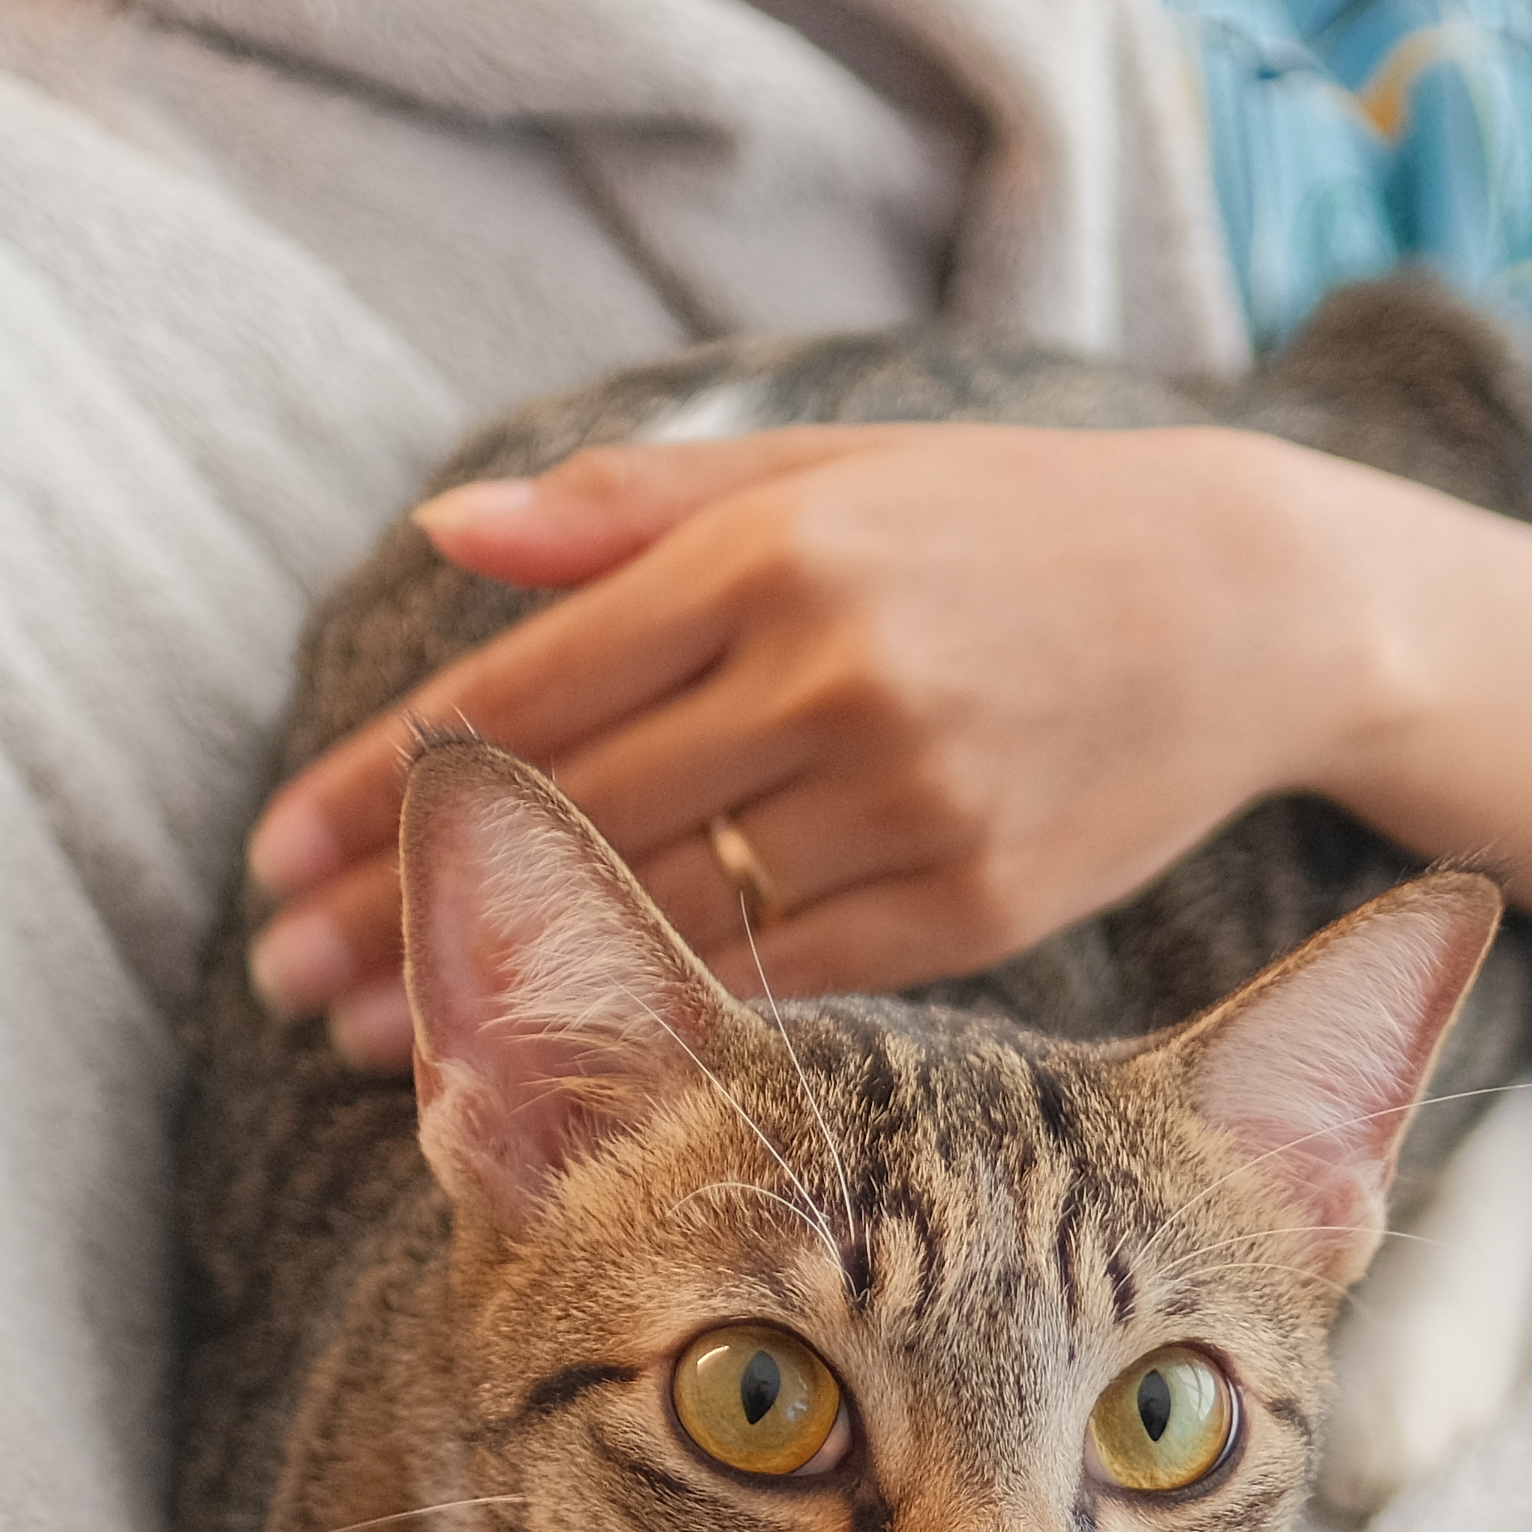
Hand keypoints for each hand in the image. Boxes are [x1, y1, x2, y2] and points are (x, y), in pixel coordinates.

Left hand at [244, 425, 1386, 1068]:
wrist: (1254, 604)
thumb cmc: (1014, 525)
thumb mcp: (833, 473)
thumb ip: (641, 506)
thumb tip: (452, 536)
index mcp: (779, 554)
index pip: (532, 684)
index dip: (387, 779)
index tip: (277, 851)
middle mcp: (833, 676)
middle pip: (571, 814)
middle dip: (405, 906)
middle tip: (279, 975)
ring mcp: (910, 799)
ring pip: (665, 911)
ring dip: (507, 989)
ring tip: (379, 1044)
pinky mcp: (977, 902)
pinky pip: (789, 975)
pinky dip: (667, 1020)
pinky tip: (569, 1058)